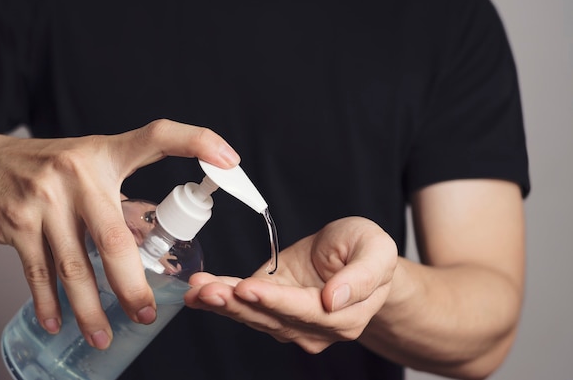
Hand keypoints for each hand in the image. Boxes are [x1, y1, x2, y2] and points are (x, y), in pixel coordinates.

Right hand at [0, 119, 239, 348]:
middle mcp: (78, 173)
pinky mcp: (16, 223)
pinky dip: (50, 303)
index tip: (229, 160)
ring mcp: (44, 199)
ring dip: (91, 308)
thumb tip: (156, 239)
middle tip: (147, 313)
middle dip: (132, 286)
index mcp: (107, 154)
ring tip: (103, 333)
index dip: (196, 142)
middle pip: (115, 239)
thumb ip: (124, 195)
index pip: (158, 137)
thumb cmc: (54, 168)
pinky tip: (59, 321)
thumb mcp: (93, 165)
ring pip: (75, 266)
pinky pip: (38, 273)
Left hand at [184, 217, 397, 352]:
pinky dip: (221, 296)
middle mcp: (314, 326)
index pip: (305, 311)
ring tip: (197, 288)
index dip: (275, 301)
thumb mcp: (378, 250)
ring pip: (253, 315)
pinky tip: (199, 290)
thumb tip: (334, 300)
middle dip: (237, 304)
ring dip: (222, 302)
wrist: (354, 254)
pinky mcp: (270, 304)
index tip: (248, 288)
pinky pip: (244, 303)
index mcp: (344, 315)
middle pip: (272, 318)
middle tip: (208, 290)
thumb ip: (362, 276)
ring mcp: (290, 319)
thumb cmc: (367, 250)